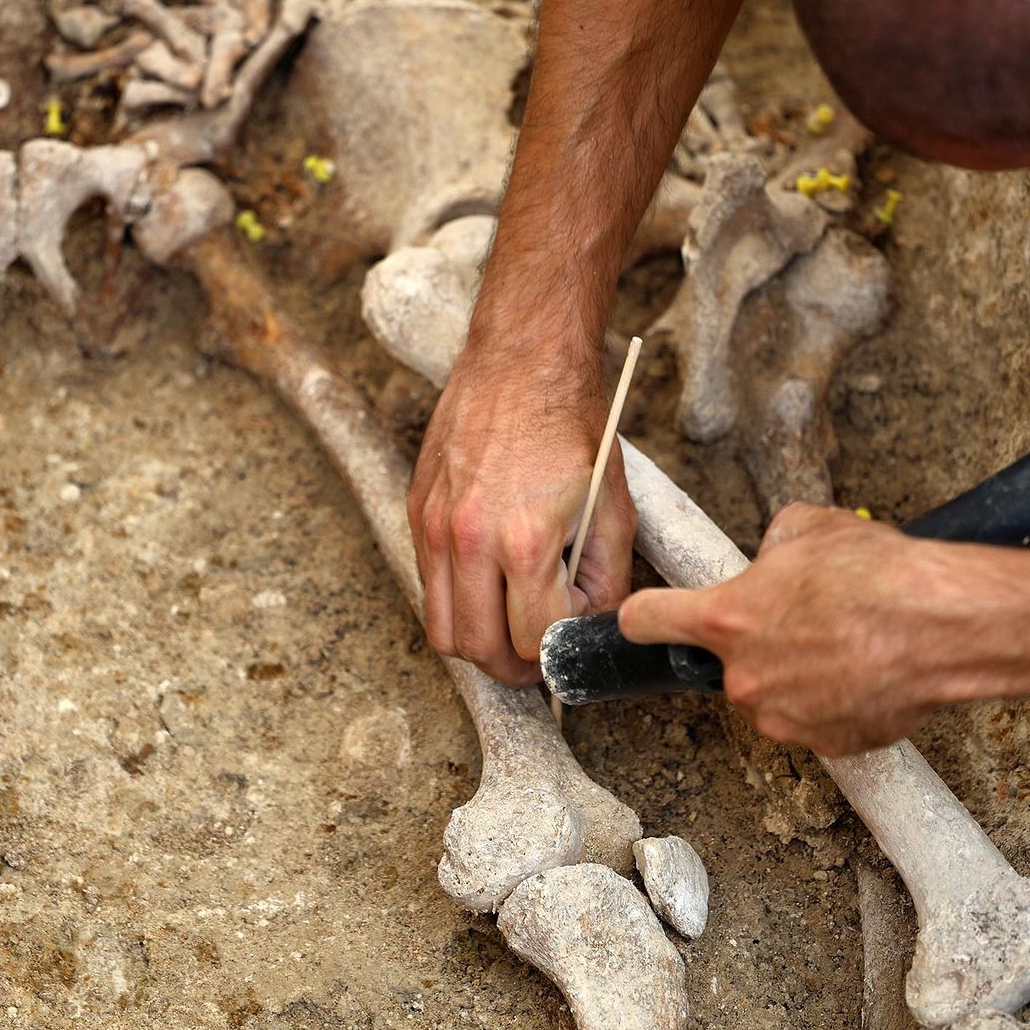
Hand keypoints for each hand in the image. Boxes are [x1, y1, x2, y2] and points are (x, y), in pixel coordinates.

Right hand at [408, 342, 636, 686]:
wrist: (521, 362)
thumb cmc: (571, 426)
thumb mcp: (611, 506)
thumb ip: (606, 579)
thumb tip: (590, 626)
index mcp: (524, 540)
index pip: (533, 640)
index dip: (561, 647)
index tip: (574, 628)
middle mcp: (469, 540)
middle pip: (480, 650)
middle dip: (516, 667)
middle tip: (539, 656)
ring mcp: (435, 528)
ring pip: (442, 630)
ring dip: (479, 643)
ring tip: (510, 628)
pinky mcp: (417, 514)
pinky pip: (428, 587)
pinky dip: (457, 602)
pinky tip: (489, 583)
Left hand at [618, 503, 1014, 756]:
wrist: (943, 624)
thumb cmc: (876, 573)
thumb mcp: (807, 528)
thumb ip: (772, 547)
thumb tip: (775, 557)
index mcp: (723, 619)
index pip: (646, 621)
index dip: (644, 617)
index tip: (640, 620)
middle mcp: (743, 678)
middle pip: (729, 662)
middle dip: (760, 643)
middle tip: (808, 618)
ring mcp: (785, 718)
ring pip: (777, 694)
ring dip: (800, 674)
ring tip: (851, 642)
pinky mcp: (830, 744)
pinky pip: (821, 720)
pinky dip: (839, 702)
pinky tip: (872, 671)